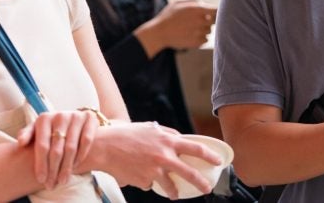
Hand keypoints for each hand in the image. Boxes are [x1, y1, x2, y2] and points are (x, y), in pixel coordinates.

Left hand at [17, 110, 99, 189]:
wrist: (72, 117)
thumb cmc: (50, 128)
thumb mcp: (37, 129)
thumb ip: (27, 134)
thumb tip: (20, 143)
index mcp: (44, 118)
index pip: (42, 145)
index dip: (41, 164)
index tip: (41, 179)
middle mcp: (60, 115)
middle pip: (56, 149)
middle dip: (53, 170)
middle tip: (51, 184)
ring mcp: (76, 116)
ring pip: (71, 148)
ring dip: (66, 167)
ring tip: (62, 180)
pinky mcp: (89, 118)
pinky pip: (86, 141)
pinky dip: (80, 156)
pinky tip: (75, 166)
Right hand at [84, 122, 222, 198]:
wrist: (105, 147)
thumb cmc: (127, 135)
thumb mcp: (151, 129)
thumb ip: (167, 134)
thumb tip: (180, 139)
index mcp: (168, 141)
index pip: (196, 148)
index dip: (210, 156)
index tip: (218, 162)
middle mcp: (164, 156)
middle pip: (189, 173)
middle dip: (201, 183)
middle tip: (207, 188)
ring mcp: (154, 171)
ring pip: (170, 186)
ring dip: (174, 191)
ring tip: (175, 194)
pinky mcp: (144, 181)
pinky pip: (150, 184)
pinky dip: (148, 181)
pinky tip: (139, 174)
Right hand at [135, 0, 216, 52]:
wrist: (159, 34)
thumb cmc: (168, 16)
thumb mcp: (178, 2)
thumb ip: (194, 0)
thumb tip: (205, 4)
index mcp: (197, 9)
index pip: (217, 9)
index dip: (217, 11)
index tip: (214, 11)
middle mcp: (201, 21)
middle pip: (215, 21)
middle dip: (210, 20)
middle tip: (200, 20)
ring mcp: (199, 33)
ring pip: (209, 30)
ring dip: (204, 29)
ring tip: (191, 28)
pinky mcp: (197, 43)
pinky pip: (205, 39)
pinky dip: (200, 37)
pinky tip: (190, 35)